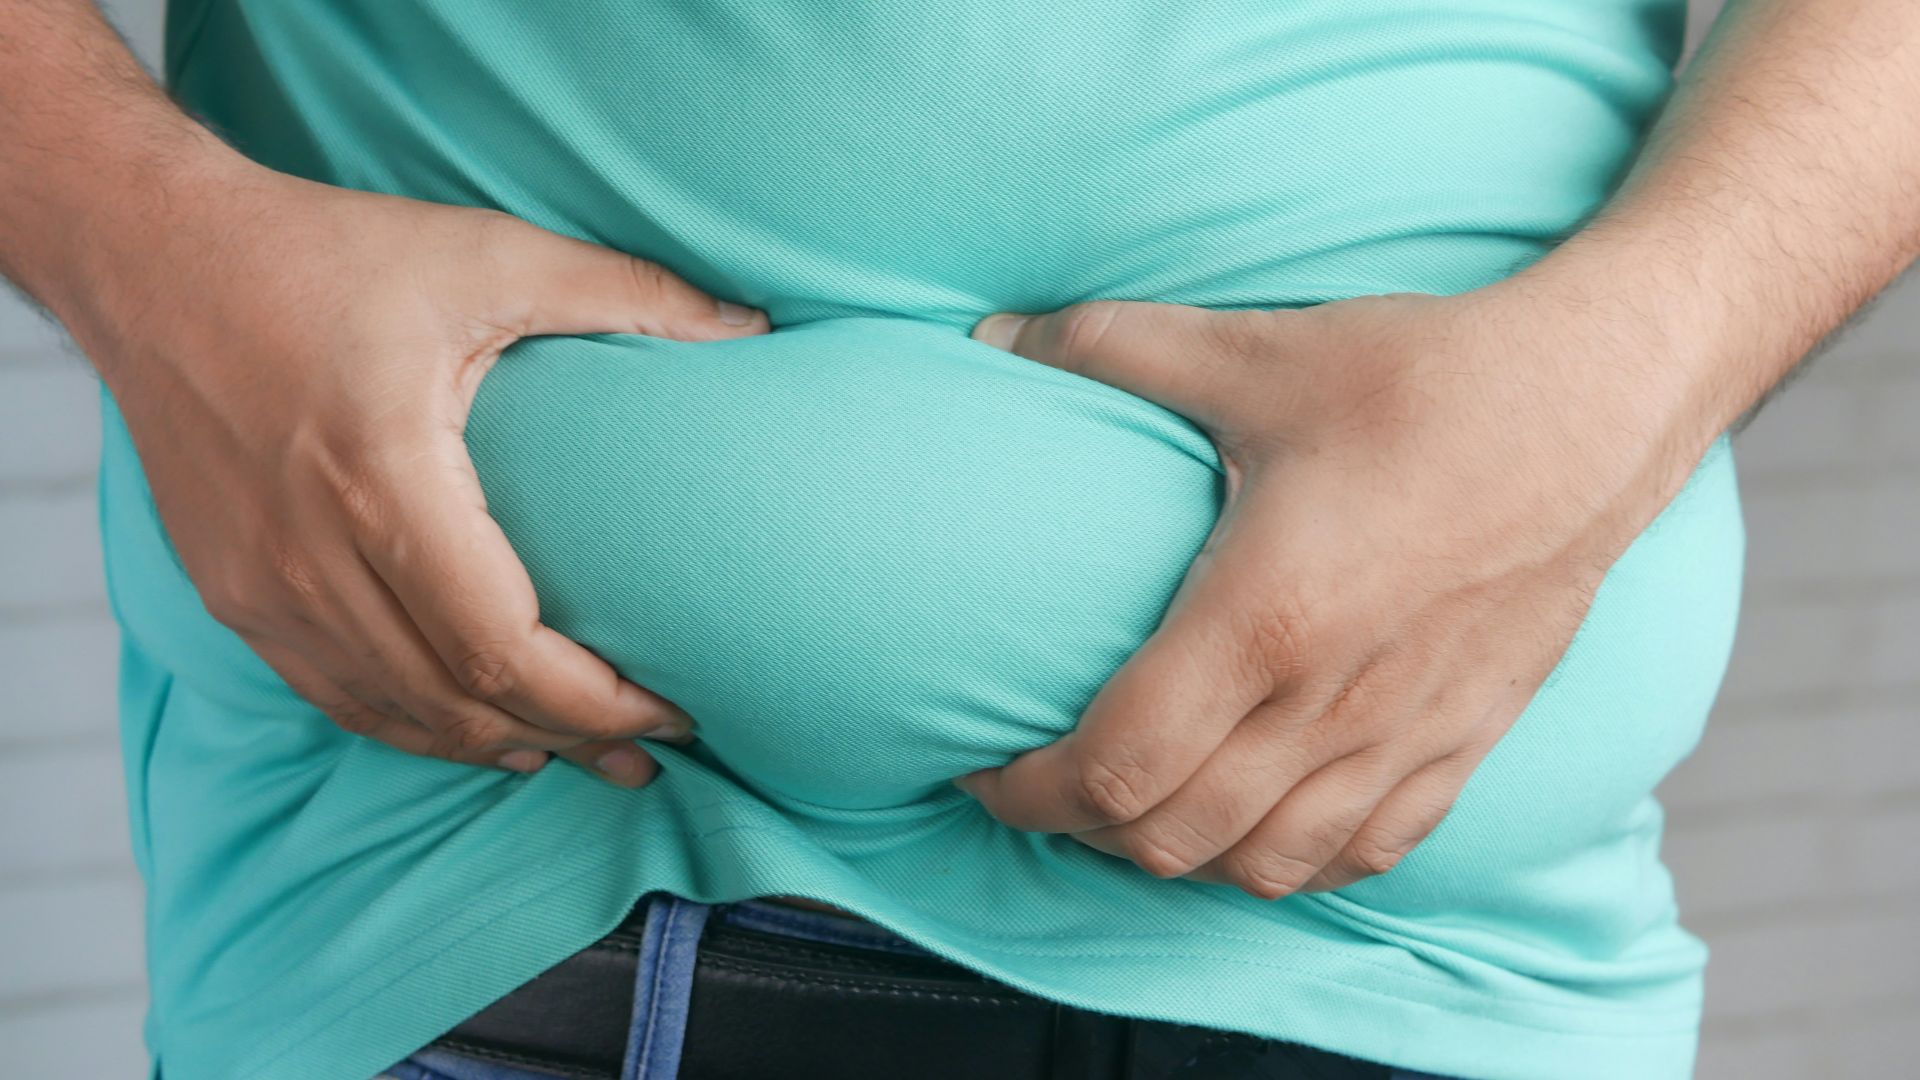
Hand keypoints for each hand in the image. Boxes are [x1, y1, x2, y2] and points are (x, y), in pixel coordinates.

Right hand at [73, 157, 767, 785]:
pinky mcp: (232, 593)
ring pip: (395, 714)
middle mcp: (311, 552)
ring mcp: (260, 586)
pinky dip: (413, 727)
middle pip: (458, 699)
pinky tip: (474, 731)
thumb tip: (751, 329)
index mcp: (383, 476)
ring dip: (494, 745)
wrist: (153, 260)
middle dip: (568, 739)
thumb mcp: (486, 253)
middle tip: (648, 755)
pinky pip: (334, 695)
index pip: (503, 647)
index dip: (596, 701)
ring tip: (578, 757)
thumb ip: (628, 292)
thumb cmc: (324, 253)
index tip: (672, 710)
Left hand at [955, 283, 1705, 896]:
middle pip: (1171, 839)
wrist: (1600, 403)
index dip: (1029, 791)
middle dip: (1082, 831)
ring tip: (1137, 807)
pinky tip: (1256, 820)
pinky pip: (1363, 856)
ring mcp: (1405, 737)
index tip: (985, 767)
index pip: (1116, 767)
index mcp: (1264, 619)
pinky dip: (1288, 861)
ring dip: (1178, 856)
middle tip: (1046, 784)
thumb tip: (989, 337)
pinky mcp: (1465, 743)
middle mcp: (1331, 704)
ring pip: (1262, 866)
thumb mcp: (1255, 351)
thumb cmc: (1426, 378)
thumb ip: (1108, 348)